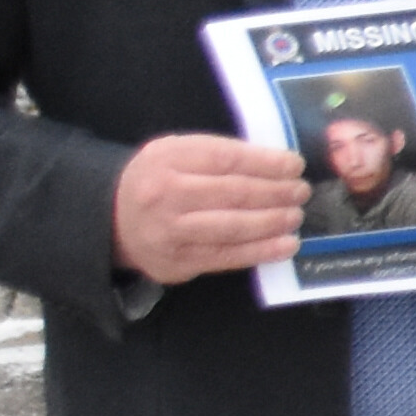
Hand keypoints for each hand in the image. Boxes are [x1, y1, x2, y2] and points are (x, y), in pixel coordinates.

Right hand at [114, 133, 309, 282]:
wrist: (113, 220)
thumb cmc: (159, 180)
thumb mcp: (177, 153)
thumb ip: (219, 154)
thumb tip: (277, 163)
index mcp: (167, 158)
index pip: (226, 158)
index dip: (267, 163)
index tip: (295, 165)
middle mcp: (165, 193)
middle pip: (233, 193)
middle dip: (276, 192)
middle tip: (301, 192)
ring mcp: (170, 231)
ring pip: (233, 227)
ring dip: (273, 222)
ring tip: (296, 216)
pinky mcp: (177, 262)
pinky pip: (227, 256)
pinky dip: (262, 251)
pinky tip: (286, 245)